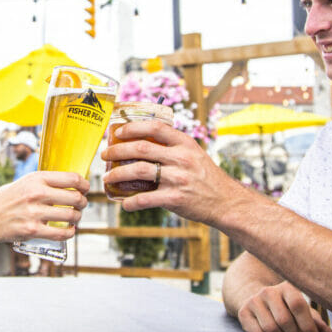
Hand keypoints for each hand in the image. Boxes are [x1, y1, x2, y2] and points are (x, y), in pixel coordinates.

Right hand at [0, 171, 86, 243]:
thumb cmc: (3, 200)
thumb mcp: (22, 182)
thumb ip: (43, 182)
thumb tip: (68, 183)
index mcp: (36, 178)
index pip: (72, 179)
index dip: (85, 184)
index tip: (86, 188)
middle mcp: (36, 194)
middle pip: (75, 198)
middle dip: (83, 202)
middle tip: (82, 204)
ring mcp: (35, 213)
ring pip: (71, 216)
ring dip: (78, 218)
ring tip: (75, 218)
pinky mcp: (32, 231)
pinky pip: (61, 233)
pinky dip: (70, 232)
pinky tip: (70, 230)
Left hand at [100, 119, 240, 224]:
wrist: (226, 202)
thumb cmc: (206, 177)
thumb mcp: (193, 154)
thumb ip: (172, 147)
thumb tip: (141, 142)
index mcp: (185, 143)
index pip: (155, 127)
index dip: (133, 127)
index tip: (118, 132)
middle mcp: (181, 158)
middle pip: (141, 148)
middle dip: (117, 150)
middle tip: (105, 155)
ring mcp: (178, 178)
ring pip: (138, 171)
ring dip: (117, 174)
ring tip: (107, 178)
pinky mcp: (175, 198)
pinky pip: (146, 199)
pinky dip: (131, 202)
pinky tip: (124, 204)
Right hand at [236, 281, 331, 331]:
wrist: (260, 302)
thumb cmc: (288, 310)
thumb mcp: (305, 314)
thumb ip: (318, 325)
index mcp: (288, 287)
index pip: (298, 305)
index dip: (308, 326)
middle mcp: (269, 291)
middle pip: (284, 320)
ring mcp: (254, 300)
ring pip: (270, 328)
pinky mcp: (243, 311)